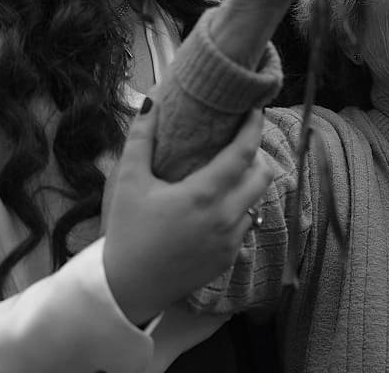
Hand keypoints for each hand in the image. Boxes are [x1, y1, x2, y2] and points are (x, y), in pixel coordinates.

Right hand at [103, 101, 272, 324]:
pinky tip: (219, 205)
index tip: (255, 109)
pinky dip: (240, 209)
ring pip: (256, 201)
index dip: (253, 127)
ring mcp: (230, 241)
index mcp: (204, 195)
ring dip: (249, 183)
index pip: (244, 153)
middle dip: (256, 155)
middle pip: (262, 175)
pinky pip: (246, 225)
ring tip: (229, 172)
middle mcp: (225, 218)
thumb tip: (152, 99)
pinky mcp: (228, 258)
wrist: (126, 289)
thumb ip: (141, 137)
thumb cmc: (126, 232)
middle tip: (239, 142)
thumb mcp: (129, 182)